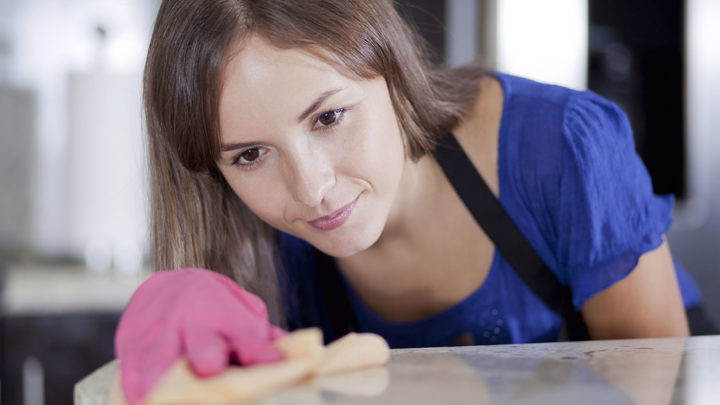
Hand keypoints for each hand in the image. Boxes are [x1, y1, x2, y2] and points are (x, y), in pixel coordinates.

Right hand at [114, 268, 287, 404]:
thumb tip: (295, 357)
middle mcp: (191, 322)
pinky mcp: (130, 345)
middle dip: (206, 357)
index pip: (246, 333)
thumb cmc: (215, 308)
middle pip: (200, 343)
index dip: (260, 350)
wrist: (169, 285)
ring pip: (159, 362)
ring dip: (163, 383)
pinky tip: (143, 400)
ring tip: (167, 398)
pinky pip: (130, 373)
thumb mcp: (243, 312)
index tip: (275, 365)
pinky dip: (136, 390)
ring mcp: (159, 334)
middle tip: (211, 370)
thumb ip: (263, 336)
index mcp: (224, 314)